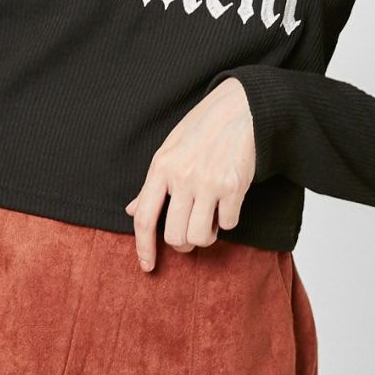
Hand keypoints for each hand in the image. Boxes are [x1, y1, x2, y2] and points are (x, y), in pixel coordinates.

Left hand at [124, 76, 255, 271]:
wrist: (242, 107)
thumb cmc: (204, 128)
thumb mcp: (170, 149)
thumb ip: (152, 184)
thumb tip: (132, 211)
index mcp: (161, 168)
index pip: (144, 219)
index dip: (143, 248)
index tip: (148, 266)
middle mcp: (182, 177)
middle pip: (175, 237)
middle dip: (183, 243)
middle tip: (192, 231)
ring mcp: (208, 183)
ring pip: (200, 237)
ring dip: (206, 236)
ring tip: (210, 218)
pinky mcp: (233, 186)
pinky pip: (228, 224)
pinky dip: (228, 220)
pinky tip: (228, 202)